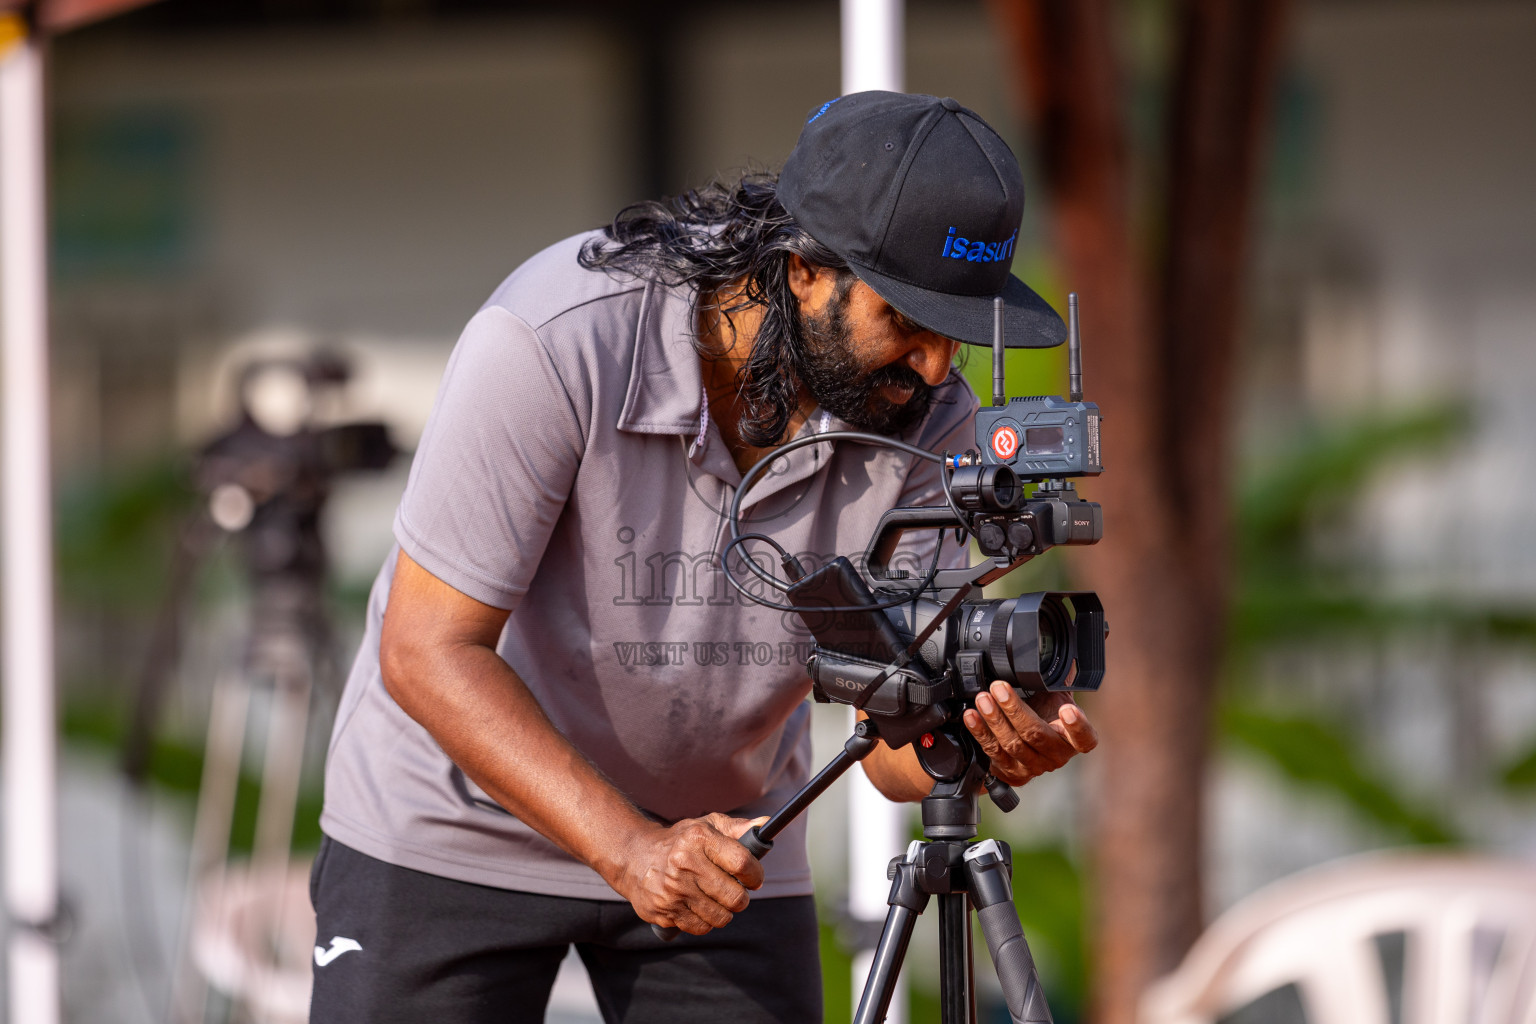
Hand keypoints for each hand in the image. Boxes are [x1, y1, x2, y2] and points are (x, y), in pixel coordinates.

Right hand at [611, 812, 767, 935]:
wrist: (635, 859)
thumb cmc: (680, 842)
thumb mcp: (706, 826)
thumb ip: (738, 828)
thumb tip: (766, 825)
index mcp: (698, 839)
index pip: (742, 862)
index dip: (755, 874)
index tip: (754, 878)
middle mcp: (684, 864)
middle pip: (735, 897)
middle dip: (741, 897)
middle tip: (734, 890)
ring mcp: (673, 891)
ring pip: (720, 917)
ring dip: (724, 911)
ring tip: (715, 898)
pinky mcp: (664, 912)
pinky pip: (701, 928)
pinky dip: (705, 921)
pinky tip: (698, 906)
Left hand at [962, 682, 1097, 786]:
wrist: (1023, 741)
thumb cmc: (1042, 713)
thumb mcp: (1053, 695)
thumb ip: (1054, 681)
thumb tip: (1051, 656)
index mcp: (1074, 739)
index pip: (1085, 738)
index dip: (1078, 726)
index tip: (1067, 710)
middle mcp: (1056, 755)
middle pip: (1037, 735)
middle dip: (1015, 710)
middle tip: (999, 688)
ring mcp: (1033, 766)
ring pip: (1013, 745)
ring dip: (995, 720)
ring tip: (983, 699)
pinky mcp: (1011, 772)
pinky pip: (993, 752)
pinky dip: (981, 732)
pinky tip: (972, 717)